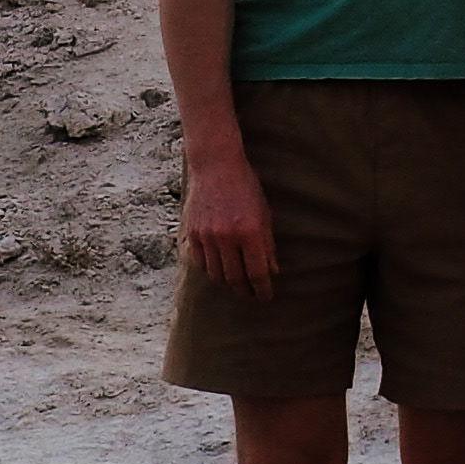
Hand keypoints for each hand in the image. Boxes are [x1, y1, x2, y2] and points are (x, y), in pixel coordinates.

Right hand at [182, 150, 280, 293]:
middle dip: (245, 290)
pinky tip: (218, 268)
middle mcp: (227, 237)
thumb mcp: (264, 213)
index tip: (266, 297)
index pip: (257, 273)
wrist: (216, 166)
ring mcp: (207, 236)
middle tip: (251, 294)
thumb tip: (272, 272)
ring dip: (227, 282)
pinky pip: (200, 262)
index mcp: (250, 232)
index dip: (263, 290)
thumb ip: (267, 244)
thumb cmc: (246, 187)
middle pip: (235, 278)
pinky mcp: (192, 233)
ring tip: (236, 282)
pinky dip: (210, 269)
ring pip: (216, 274)